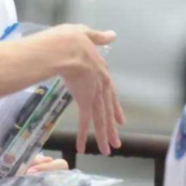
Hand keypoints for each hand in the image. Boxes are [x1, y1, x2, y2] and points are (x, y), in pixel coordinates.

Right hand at [29, 25, 124, 154]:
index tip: (119, 119)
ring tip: (107, 150)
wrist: (66, 48)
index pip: (110, 92)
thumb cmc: (71, 39)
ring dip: (103, 136)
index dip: (114, 107)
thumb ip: (99, 37)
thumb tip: (112, 34)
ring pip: (100, 119)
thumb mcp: (86, 34)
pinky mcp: (84, 101)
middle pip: (107, 110)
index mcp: (101, 70)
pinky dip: (83, 135)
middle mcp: (101, 85)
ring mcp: (94, 94)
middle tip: (116, 142)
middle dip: (111, 127)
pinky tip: (81, 148)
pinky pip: (85, 122)